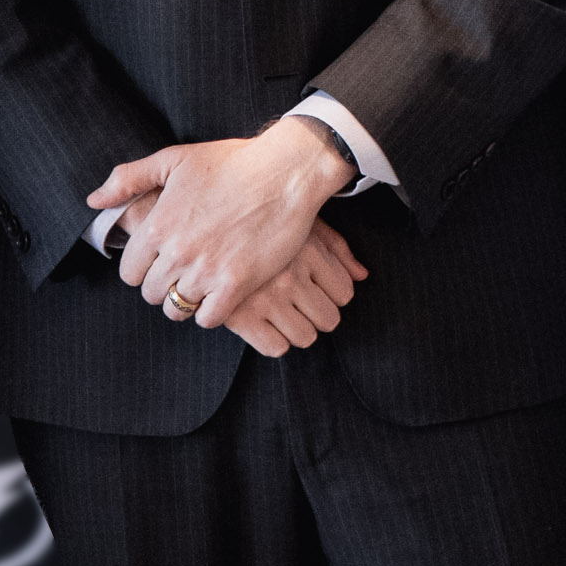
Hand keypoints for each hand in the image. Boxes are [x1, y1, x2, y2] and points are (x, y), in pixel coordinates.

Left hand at [90, 121, 354, 326]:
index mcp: (159, 225)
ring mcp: (207, 271)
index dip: (141, 268)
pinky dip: (209, 312)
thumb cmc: (232, 161)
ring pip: (176, 309)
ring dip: (184, 301)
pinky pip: (208, 318)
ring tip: (197, 285)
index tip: (156, 261)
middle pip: (151, 293)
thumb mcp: (174, 159)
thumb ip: (129, 179)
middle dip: (161, 285)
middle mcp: (177, 252)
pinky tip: (217, 296)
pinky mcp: (237, 284)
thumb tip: (95, 200)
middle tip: (179, 272)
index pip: (129, 272)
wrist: (285, 172)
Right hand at [223, 223, 370, 357]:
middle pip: (329, 318)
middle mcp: (290, 276)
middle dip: (318, 312)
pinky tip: (263, 322)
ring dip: (297, 328)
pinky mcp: (240, 315)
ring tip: (281, 312)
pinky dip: (273, 339)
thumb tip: (362, 275)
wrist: (203, 219)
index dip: (333, 292)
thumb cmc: (259, 217)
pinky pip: (276, 347)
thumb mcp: (302, 220)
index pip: (344, 292)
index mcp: (308, 250)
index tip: (315, 286)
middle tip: (299, 301)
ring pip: (305, 336)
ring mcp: (266, 297)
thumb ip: (337, 248)